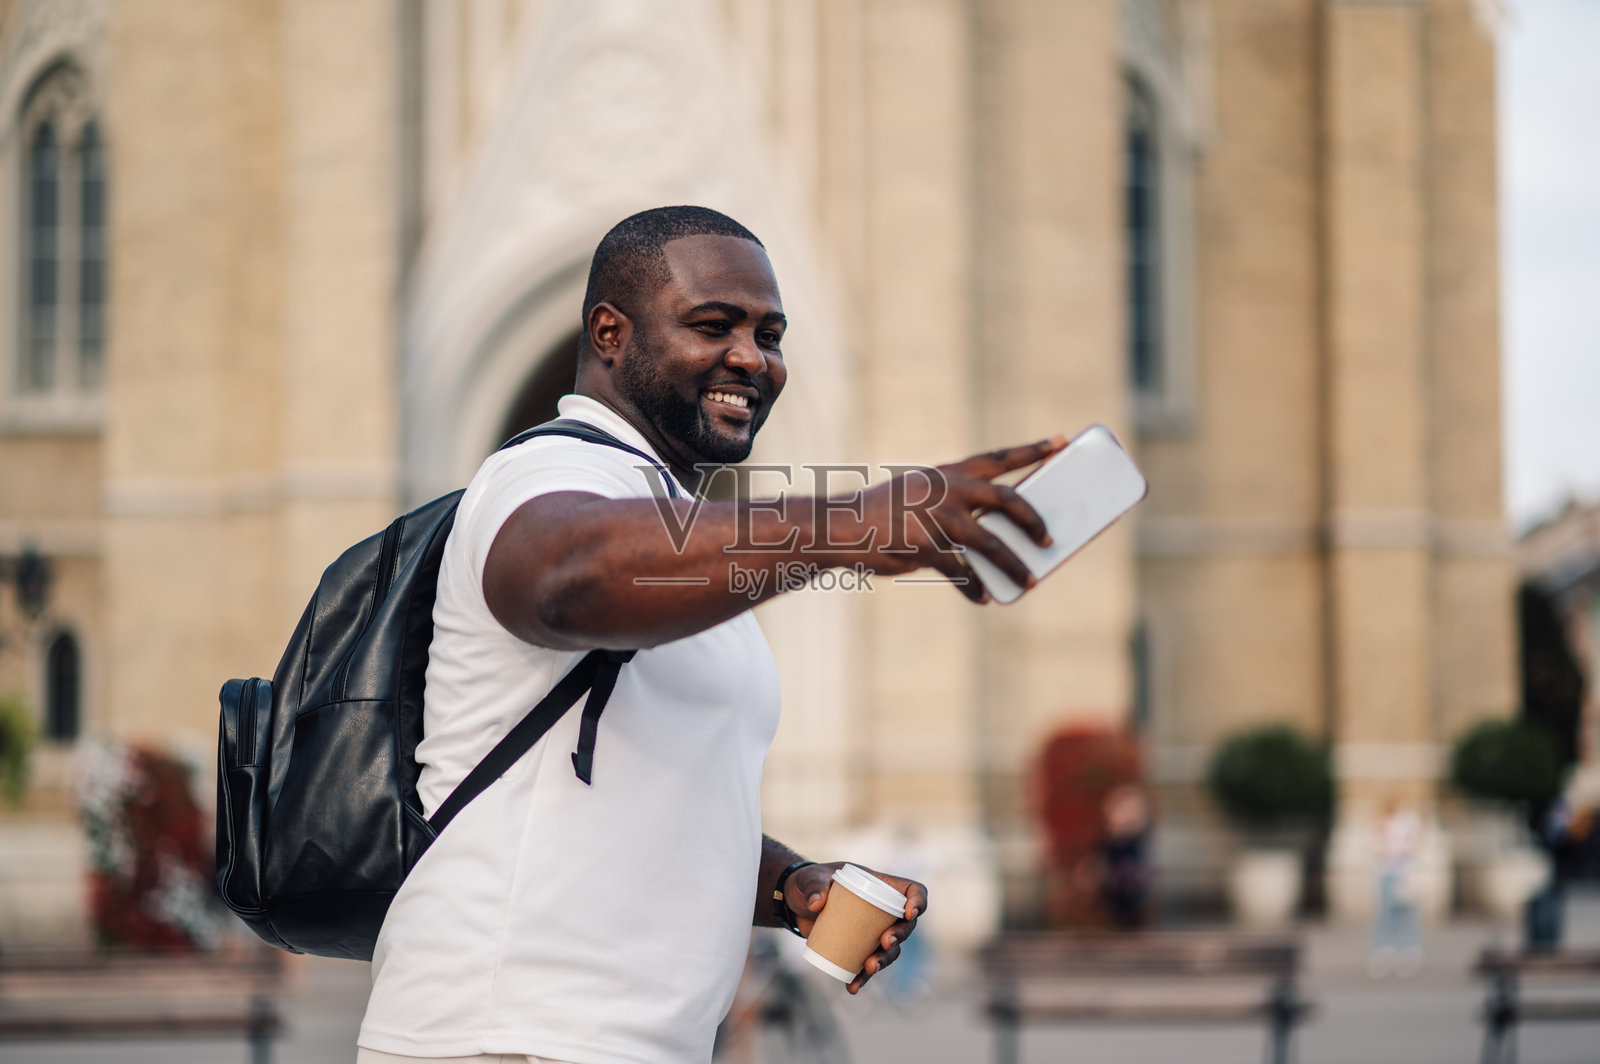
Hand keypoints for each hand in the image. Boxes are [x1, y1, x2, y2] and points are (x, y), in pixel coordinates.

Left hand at [783, 862, 927, 994]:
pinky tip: (851, 987)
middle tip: (885, 942)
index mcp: (881, 885)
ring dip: (884, 961)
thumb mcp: (810, 877)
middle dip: (900, 936)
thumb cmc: (809, 882)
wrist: (794, 903)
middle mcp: (882, 910)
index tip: (909, 913)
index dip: (918, 901)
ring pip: (890, 950)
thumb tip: (816, 904)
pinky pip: (866, 965)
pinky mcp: (858, 948)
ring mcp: (872, 931)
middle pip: (905, 925)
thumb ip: (813, 885)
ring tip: (870, 968)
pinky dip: (861, 978)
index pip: (912, 890)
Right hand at [840, 436, 1066, 602]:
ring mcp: (937, 518)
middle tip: (1050, 538)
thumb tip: (993, 531)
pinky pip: (961, 572)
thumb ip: (953, 503)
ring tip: (1030, 582)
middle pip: (1006, 499)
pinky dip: (974, 587)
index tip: (1063, 440)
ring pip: (991, 544)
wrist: (842, 527)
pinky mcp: (926, 547)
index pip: (998, 457)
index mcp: (947, 473)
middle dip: (1034, 519)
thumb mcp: (919, 494)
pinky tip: (983, 597)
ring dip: (1014, 565)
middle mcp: (947, 491)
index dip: (1033, 449)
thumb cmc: (884, 515)